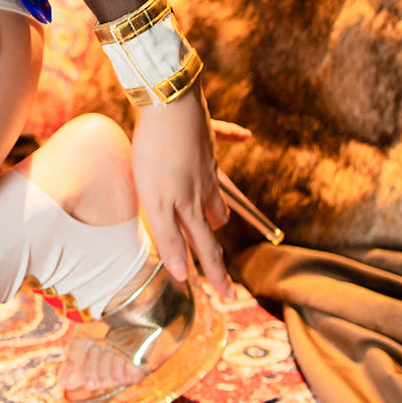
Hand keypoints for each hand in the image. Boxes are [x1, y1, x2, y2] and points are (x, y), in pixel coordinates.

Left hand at [130, 87, 232, 298]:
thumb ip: (170, 237)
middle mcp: (204, 186)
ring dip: (219, 203)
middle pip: (214, 219)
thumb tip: (183, 274)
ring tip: (218, 217)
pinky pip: (223, 136)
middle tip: (221, 264)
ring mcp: (206, 159)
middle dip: (215, 244)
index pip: (205, 247)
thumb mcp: (156, 203)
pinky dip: (233, 137)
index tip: (229, 298)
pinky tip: (245, 136)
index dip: (215, 274)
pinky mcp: (205, 133)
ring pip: (217, 187)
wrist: (169, 105)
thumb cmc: (156, 154)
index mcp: (190, 205)